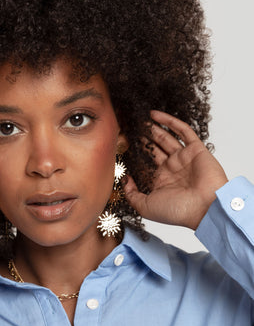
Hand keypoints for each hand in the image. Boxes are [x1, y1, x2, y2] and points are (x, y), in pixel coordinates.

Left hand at [123, 110, 227, 230]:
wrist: (204, 208)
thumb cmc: (177, 211)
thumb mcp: (145, 207)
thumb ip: (131, 194)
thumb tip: (123, 179)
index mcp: (160, 182)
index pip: (144, 164)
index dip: (133, 155)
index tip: (120, 145)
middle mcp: (171, 169)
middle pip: (153, 149)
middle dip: (141, 138)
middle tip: (128, 127)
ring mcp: (183, 158)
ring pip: (165, 138)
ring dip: (152, 128)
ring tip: (138, 119)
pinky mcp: (195, 149)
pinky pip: (183, 131)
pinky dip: (169, 121)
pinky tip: (154, 114)